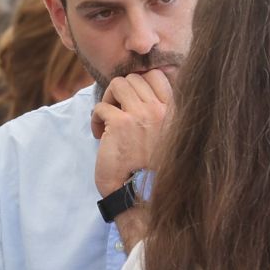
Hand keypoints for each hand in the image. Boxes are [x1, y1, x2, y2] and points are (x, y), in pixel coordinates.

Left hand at [91, 69, 172, 195]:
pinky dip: (95, 119)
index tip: (129, 103)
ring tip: (107, 120)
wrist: (139, 194)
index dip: (138, 84)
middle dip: (120, 93)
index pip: (156, 75)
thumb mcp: (165, 136)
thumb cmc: (149, 168)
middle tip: (116, 114)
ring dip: (108, 100)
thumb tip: (140, 90)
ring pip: (118, 84)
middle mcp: (160, 110)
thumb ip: (159, 114)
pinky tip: (100, 135)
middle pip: (134, 78)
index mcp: (174, 112)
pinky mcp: (119, 124)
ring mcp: (141, 115)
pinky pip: (100, 106)